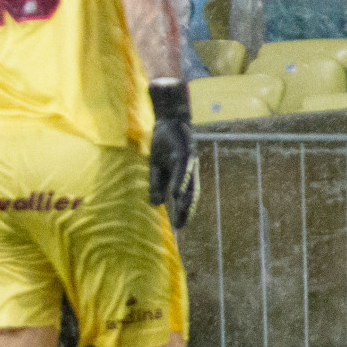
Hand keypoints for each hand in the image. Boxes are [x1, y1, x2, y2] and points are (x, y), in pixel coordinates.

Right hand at [147, 82, 198, 227]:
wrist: (169, 120)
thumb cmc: (164, 143)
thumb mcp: (156, 166)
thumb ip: (157, 184)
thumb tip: (156, 204)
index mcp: (184, 174)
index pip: (185, 196)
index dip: (183, 211)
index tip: (179, 226)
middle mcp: (190, 170)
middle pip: (191, 194)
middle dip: (186, 210)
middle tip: (180, 225)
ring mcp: (189, 162)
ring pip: (189, 184)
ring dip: (185, 200)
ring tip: (180, 214)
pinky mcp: (184, 152)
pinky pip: (183, 170)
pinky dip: (181, 181)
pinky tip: (177, 192)